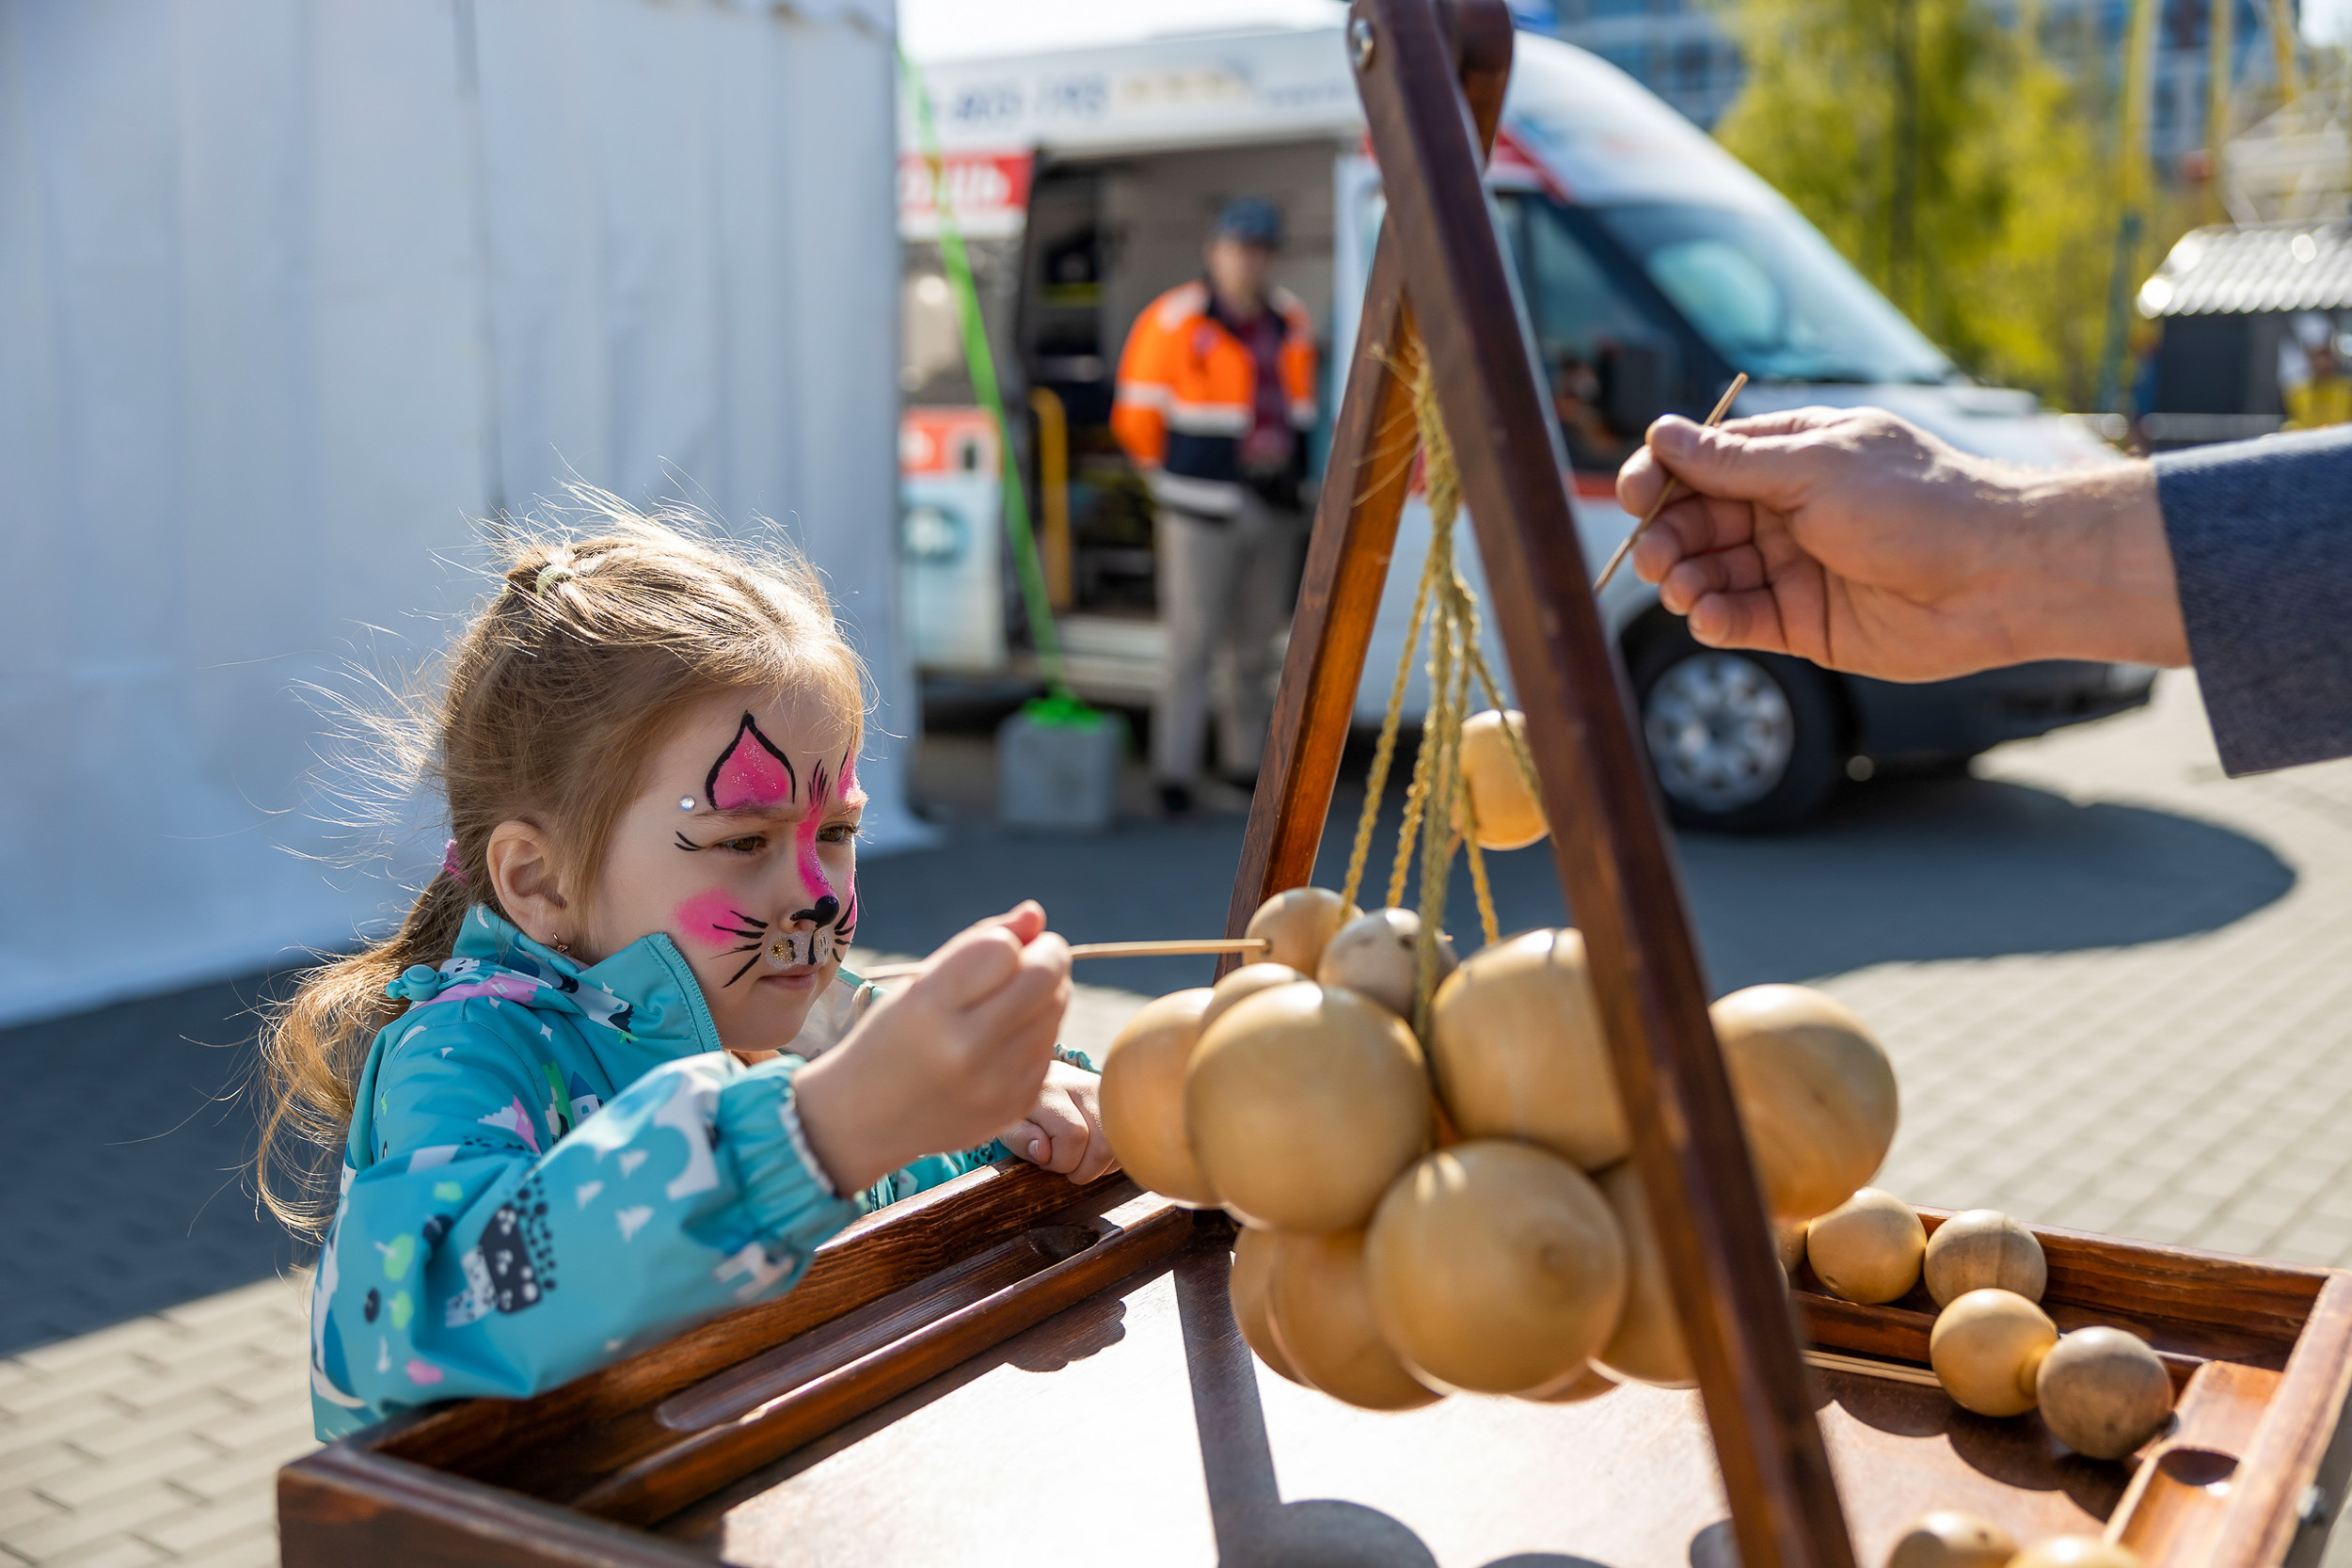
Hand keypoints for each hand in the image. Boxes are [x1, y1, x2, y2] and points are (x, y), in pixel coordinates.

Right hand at [792, 902, 1071, 1192]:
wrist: (866, 1120)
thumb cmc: (892, 1037)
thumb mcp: (918, 983)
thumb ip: (979, 942)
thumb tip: (1035, 914)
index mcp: (930, 1008)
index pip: (1002, 949)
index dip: (1010, 939)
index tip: (1003, 945)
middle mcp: (966, 1049)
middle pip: (1043, 977)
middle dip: (1048, 954)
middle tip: (1036, 954)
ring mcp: (995, 1084)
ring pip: (1056, 1009)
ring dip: (1048, 991)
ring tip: (1017, 997)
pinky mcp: (1016, 1106)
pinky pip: (1051, 1046)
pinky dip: (1040, 1031)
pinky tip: (1009, 1037)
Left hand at [1002, 1062, 1118, 1183]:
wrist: (1037, 1078)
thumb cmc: (1022, 1109)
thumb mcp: (1008, 1125)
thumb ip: (1021, 1139)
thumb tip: (1044, 1152)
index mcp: (1050, 1090)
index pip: (1073, 1135)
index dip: (1061, 1161)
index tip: (1045, 1160)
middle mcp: (1083, 1085)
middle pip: (1104, 1144)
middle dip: (1084, 1169)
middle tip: (1064, 1164)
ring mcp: (1105, 1091)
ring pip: (1120, 1145)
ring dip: (1099, 1165)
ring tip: (1077, 1156)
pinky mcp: (1119, 1101)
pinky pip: (1127, 1142)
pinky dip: (1111, 1159)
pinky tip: (1091, 1152)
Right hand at [1615, 407, 2187, 680]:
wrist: (1996, 576)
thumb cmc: (1916, 504)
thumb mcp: (1815, 469)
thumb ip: (1732, 463)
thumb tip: (1661, 434)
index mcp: (1790, 457)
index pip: (1700, 463)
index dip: (1659, 478)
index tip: (1634, 496)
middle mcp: (1786, 510)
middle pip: (1695, 521)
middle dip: (1667, 537)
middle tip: (1656, 558)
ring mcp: (1793, 567)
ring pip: (1711, 574)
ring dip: (1685, 580)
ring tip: (1685, 589)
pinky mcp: (1803, 623)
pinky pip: (1741, 620)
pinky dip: (1715, 619)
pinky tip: (1709, 617)